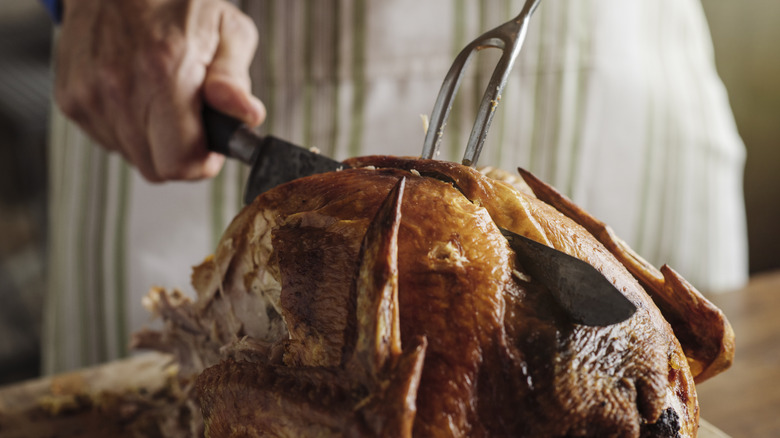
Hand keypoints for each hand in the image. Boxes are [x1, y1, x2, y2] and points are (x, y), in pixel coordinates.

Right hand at [54, 0, 264, 181]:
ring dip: (154, 140)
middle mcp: (119, 88)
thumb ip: (236, 80)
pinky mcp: (71, 100)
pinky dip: (128, 128)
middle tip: (192, 119)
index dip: (203, 162)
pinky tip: (137, 94)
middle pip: (157, 169)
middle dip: (181, 152)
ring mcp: (89, 96)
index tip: (211, 142)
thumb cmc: (178, 3)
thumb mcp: (227, 30)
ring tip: (162, 98)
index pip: (181, 162)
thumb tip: (246, 115)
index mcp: (164, 71)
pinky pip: (109, 141)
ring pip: (133, 158)